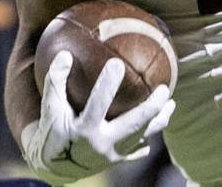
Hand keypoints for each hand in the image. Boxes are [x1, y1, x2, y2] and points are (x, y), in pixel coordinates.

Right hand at [21, 51, 175, 184]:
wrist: (54, 168)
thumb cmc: (52, 131)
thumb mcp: (50, 107)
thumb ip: (56, 81)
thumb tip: (65, 53)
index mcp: (84, 130)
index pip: (98, 104)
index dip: (107, 84)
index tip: (117, 62)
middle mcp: (101, 144)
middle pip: (134, 124)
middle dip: (152, 107)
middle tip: (164, 88)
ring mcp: (113, 155)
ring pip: (143, 136)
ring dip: (159, 120)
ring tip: (171, 103)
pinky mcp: (118, 161)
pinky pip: (139, 149)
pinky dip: (148, 136)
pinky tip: (157, 122)